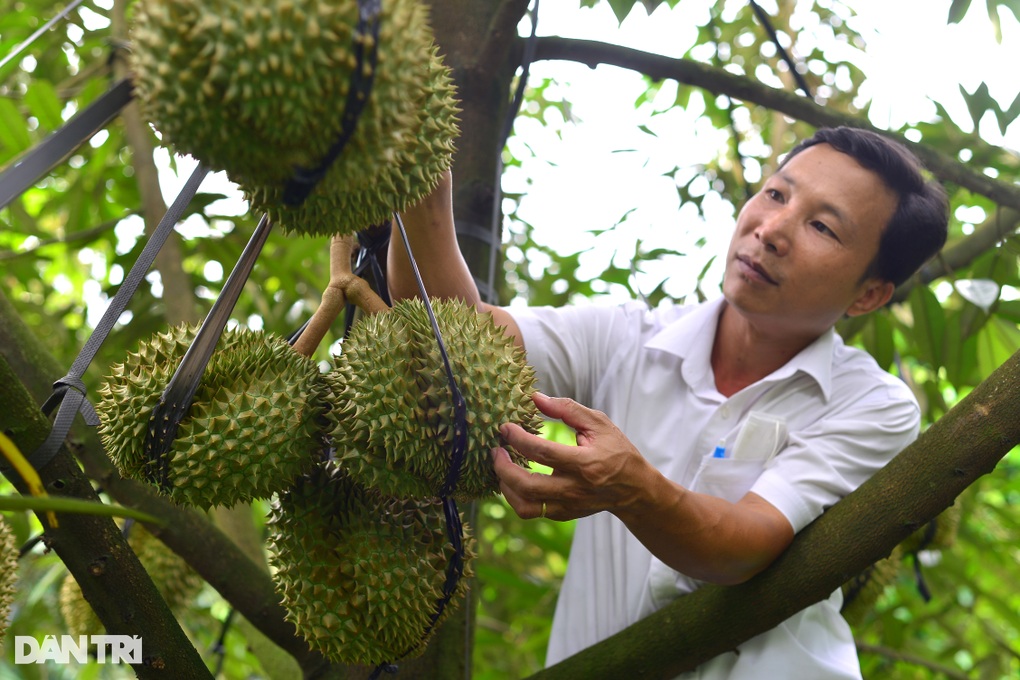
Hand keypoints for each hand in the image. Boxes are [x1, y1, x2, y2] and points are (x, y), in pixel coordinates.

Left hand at [491, 393, 655, 520]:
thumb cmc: (617, 451)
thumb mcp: (598, 423)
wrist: (635, 489)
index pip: (543, 453)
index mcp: (585, 464)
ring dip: (505, 486)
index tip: (505, 427)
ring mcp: (567, 506)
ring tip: (501, 466)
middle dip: (503, 467)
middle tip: (496, 450)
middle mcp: (575, 489)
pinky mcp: (562, 515)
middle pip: (527, 486)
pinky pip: (530, 511)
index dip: (518, 438)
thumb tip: (535, 398)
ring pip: (524, 506)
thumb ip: (566, 409)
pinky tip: (512, 478)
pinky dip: (515, 495)